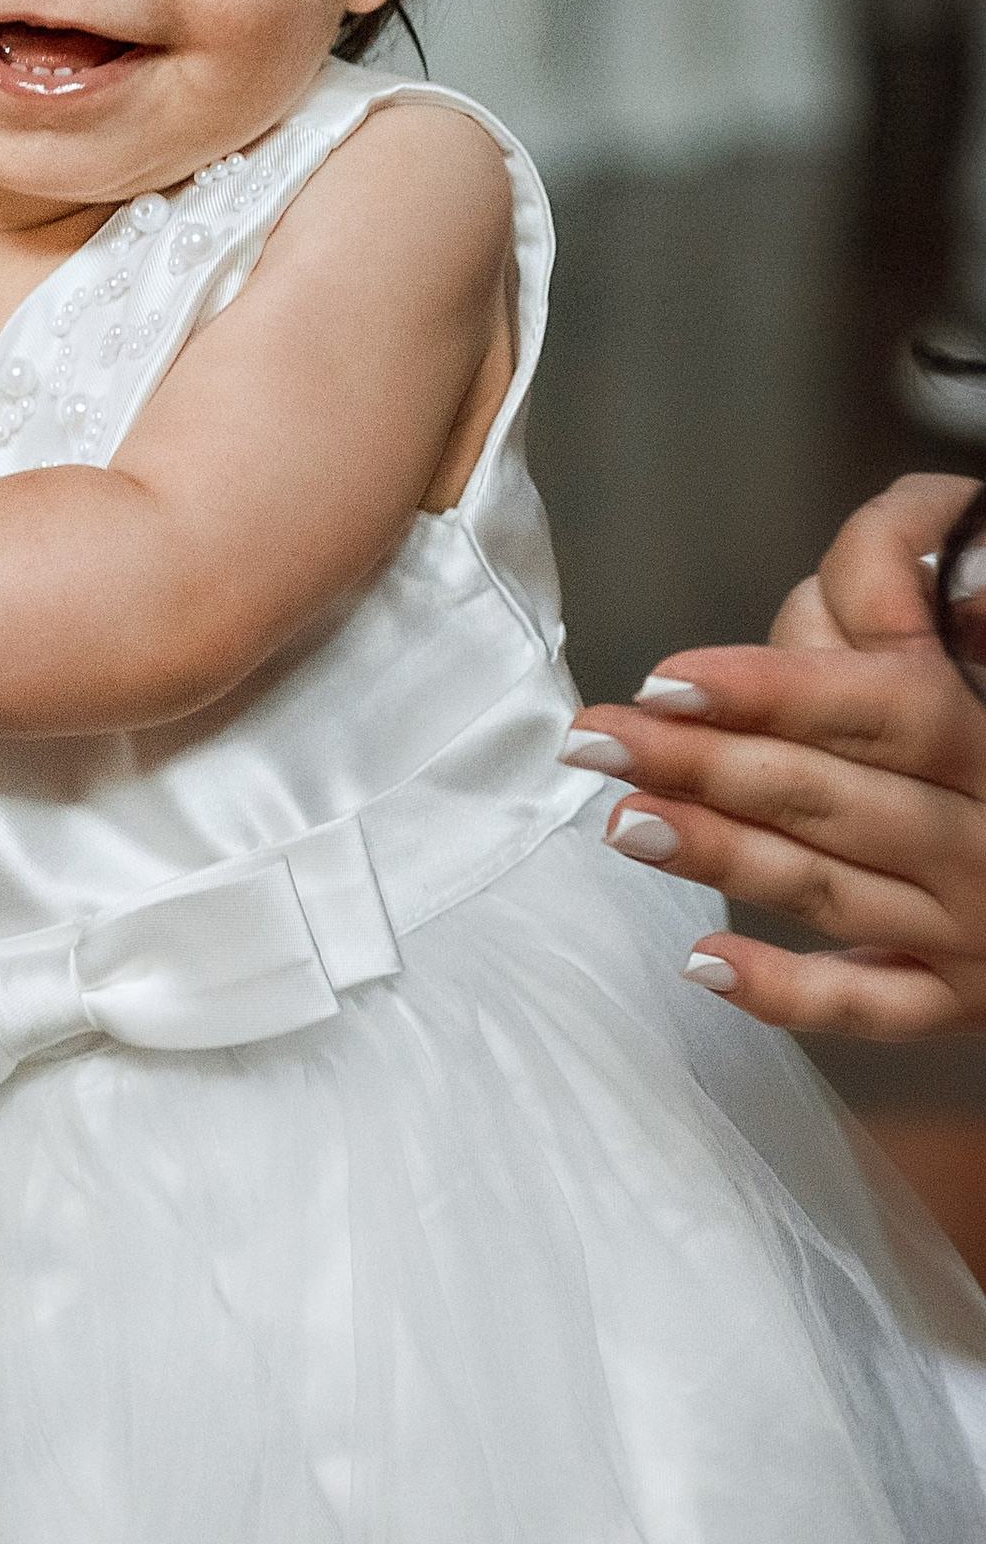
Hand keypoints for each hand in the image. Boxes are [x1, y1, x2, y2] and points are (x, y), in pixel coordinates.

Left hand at [575, 474, 985, 1035]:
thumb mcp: (984, 653)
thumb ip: (926, 601)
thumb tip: (911, 536)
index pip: (887, 705)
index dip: (776, 688)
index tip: (668, 675)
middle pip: (833, 796)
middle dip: (706, 763)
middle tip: (596, 739)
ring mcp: (977, 927)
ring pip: (835, 891)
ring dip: (723, 855)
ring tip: (621, 821)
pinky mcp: (965, 1000)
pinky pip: (874, 1008)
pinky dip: (791, 993)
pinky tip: (702, 964)